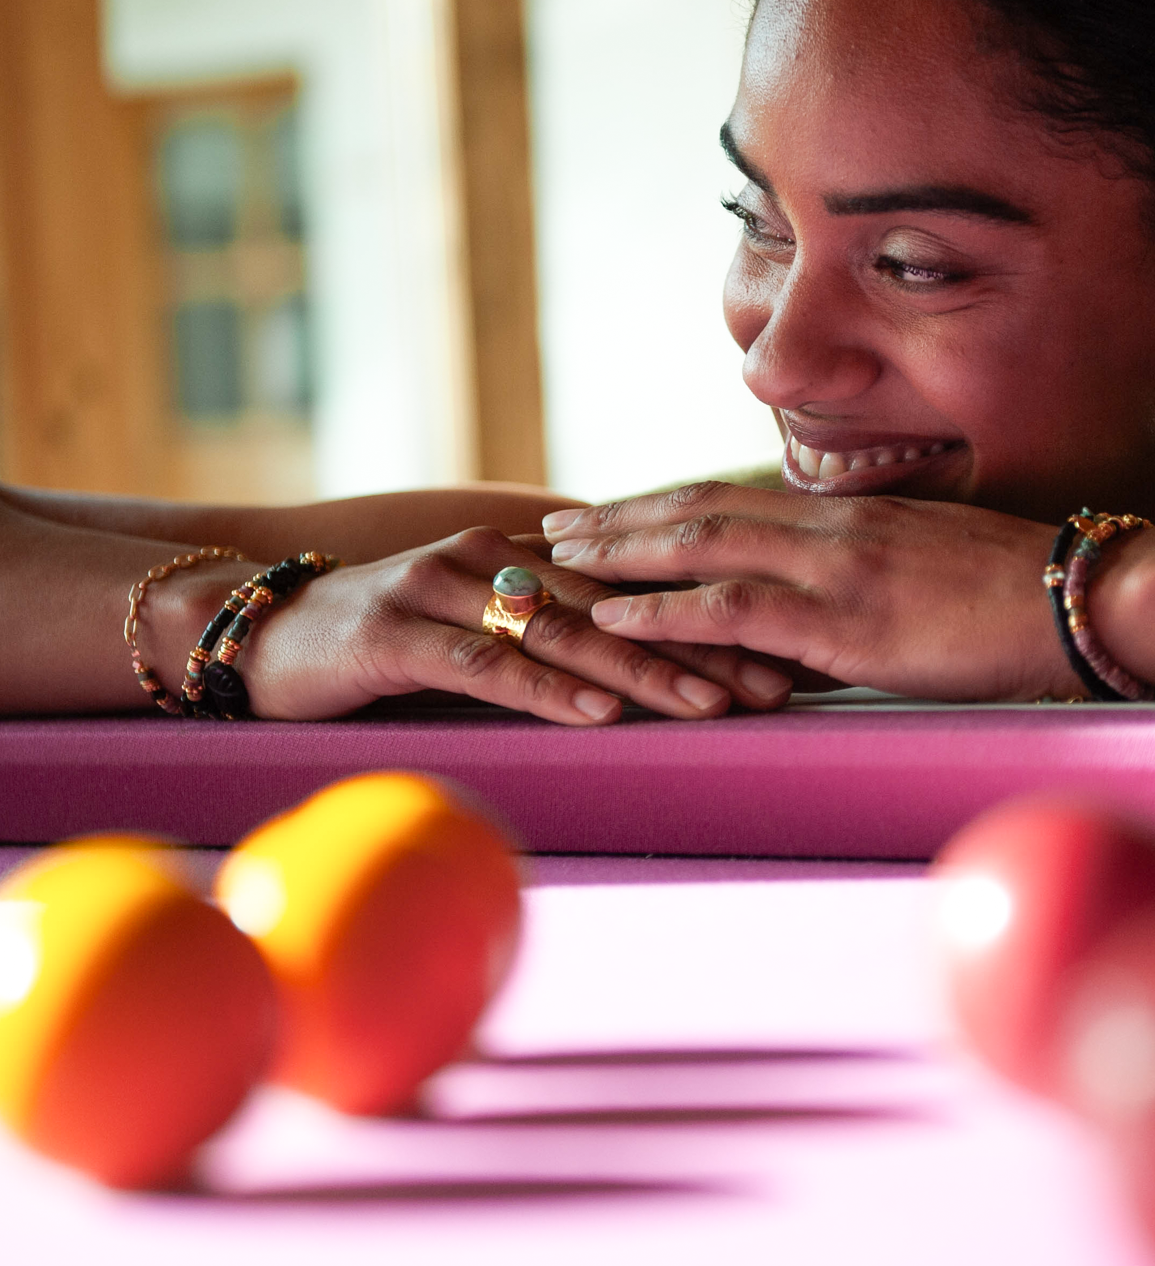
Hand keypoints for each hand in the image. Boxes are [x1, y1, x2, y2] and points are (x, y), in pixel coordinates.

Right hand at [236, 526, 792, 724]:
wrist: (261, 633)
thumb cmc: (384, 641)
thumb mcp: (476, 626)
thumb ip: (548, 627)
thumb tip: (645, 656)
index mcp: (518, 552)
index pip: (631, 584)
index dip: (708, 615)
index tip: (782, 651)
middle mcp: (489, 556)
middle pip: (613, 604)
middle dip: (699, 643)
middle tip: (774, 683)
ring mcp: (440, 588)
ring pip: (559, 631)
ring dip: (641, 669)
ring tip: (713, 702)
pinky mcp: (394, 632)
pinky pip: (483, 664)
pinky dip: (545, 690)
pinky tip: (600, 714)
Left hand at [542, 483, 1082, 700]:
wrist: (1082, 602)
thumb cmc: (1016, 594)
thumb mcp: (928, 568)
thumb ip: (865, 573)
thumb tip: (814, 604)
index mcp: (848, 515)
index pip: (733, 500)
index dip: (663, 505)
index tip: (610, 510)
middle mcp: (828, 527)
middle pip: (698, 511)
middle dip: (619, 518)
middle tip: (553, 528)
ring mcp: (832, 569)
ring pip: (700, 547)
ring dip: (620, 552)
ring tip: (558, 560)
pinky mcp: (844, 622)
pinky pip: (734, 609)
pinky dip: (665, 611)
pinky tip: (614, 618)